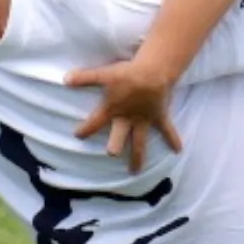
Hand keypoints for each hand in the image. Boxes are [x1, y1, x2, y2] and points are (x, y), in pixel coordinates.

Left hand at [64, 57, 182, 174]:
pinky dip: (173, 139)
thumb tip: (65, 79)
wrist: (153, 72)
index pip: (94, 123)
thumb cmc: (128, 72)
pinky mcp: (158, 117)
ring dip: (138, 157)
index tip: (78, 135)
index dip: (85, 130)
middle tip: (111, 154)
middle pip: (119, 136)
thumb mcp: (104, 74)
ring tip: (135, 172)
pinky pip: (167, 130)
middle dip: (115, 147)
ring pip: (140, 142)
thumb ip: (85, 78)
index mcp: (112, 110)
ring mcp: (143, 120)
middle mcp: (127, 119)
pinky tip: (178, 151)